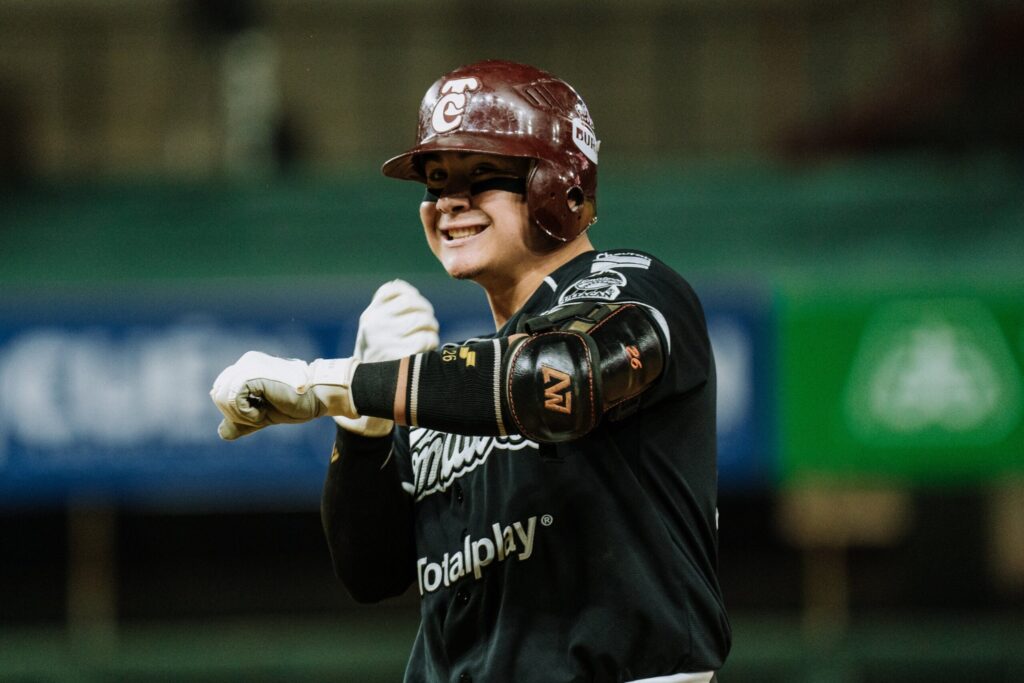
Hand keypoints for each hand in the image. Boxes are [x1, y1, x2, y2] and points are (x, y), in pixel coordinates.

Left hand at [211, 351, 357, 439]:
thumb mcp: (263, 414)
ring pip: (222, 397)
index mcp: (246, 367)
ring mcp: (248, 366)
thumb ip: (242, 421)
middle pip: (218, 394)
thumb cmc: (294, 405)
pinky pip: (232, 398)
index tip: (258, 413)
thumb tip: (222, 434)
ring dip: (241, 415)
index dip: (233, 410)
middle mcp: (245, 362)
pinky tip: (263, 412)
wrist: (316, 398)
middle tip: (259, 416)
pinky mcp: (253, 375)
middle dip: (235, 414)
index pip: (220, 391)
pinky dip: (245, 413)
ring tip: (262, 414)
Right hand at [337, 280, 439, 436]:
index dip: (412, 295)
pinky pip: (427, 338)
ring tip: (427, 338)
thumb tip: (400, 285)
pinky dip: (432, 342)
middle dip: (427, 314)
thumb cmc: (377, 357)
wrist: (367, 391)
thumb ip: (384, 307)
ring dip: (431, 329)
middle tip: (428, 325)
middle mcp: (375, 325)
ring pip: (423, 320)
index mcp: (370, 316)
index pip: (396, 290)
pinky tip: (426, 349)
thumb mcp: (372, 330)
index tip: (417, 307)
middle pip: (414, 304)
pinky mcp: (400, 355)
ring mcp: (387, 340)